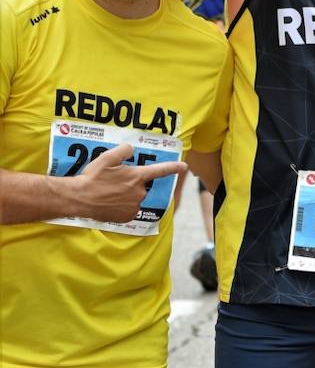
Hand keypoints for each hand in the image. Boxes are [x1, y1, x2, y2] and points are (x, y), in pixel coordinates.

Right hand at [72, 142, 186, 222]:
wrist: (78, 199)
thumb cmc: (92, 178)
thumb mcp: (107, 158)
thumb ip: (123, 151)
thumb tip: (132, 150)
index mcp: (137, 177)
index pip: (161, 170)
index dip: (174, 168)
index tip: (184, 166)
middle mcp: (139, 192)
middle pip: (143, 185)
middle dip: (133, 183)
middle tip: (115, 182)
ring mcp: (134, 206)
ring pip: (136, 197)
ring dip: (128, 195)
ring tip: (110, 193)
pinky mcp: (127, 217)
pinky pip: (130, 209)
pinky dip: (123, 206)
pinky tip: (111, 202)